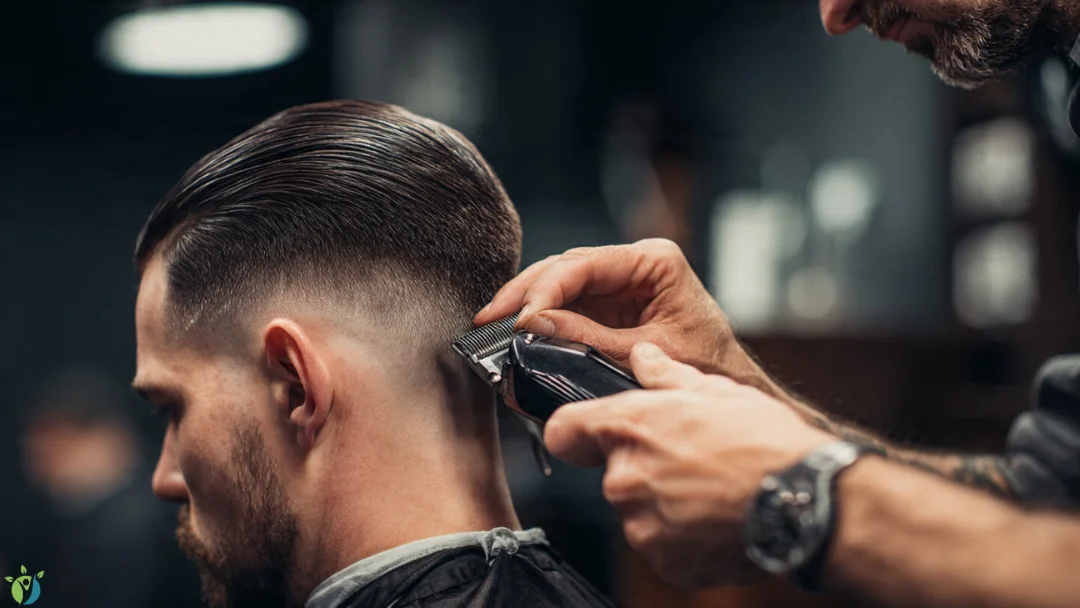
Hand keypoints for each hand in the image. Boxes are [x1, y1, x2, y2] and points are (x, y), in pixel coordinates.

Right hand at [475, 239, 786, 400]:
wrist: (730, 392)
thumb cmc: (707, 369)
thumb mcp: (644, 355)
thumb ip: (589, 340)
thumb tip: (536, 330)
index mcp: (655, 261)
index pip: (584, 264)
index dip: (545, 290)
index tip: (523, 319)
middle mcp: (634, 265)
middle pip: (563, 268)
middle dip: (524, 294)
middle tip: (491, 319)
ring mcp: (620, 285)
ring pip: (557, 284)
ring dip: (524, 305)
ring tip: (492, 327)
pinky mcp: (609, 308)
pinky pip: (565, 306)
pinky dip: (539, 321)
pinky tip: (514, 333)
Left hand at [545, 341, 834, 588]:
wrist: (805, 503)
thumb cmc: (765, 443)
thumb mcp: (716, 391)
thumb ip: (666, 375)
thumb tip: (644, 358)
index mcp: (630, 429)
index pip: (565, 430)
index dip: (576, 430)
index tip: (589, 434)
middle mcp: (625, 480)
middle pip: (611, 472)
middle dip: (644, 465)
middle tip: (690, 460)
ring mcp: (642, 527)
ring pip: (639, 510)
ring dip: (664, 502)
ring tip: (711, 490)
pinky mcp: (664, 563)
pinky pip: (662, 544)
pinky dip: (683, 536)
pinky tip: (716, 518)